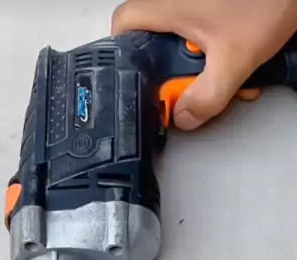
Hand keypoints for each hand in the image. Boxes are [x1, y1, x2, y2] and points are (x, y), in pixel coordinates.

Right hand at [112, 0, 296, 129]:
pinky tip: (226, 52)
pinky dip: (208, 43)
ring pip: (177, 31)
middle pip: (151, 34)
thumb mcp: (234, 62)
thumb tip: (183, 116)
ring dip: (191, 57)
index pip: (123, 24)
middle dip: (167, 64)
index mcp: (170, 4)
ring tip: (213, 66)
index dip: (123, 53)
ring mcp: (194, 0)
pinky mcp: (211, 4)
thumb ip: (205, 98)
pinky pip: (198, 24)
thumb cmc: (268, 4)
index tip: (141, 77)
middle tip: (184, 79)